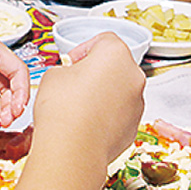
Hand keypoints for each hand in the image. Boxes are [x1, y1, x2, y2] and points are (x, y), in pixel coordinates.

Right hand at [32, 33, 145, 165]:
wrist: (72, 149)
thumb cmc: (62, 109)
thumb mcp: (53, 74)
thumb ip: (68, 69)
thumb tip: (71, 77)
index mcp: (115, 54)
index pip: (104, 40)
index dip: (84, 49)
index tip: (72, 61)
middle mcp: (133, 76)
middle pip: (115, 66)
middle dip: (96, 72)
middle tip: (74, 82)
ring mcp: (137, 102)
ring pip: (120, 90)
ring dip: (103, 93)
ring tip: (78, 106)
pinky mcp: (133, 126)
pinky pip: (120, 113)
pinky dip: (107, 115)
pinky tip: (86, 122)